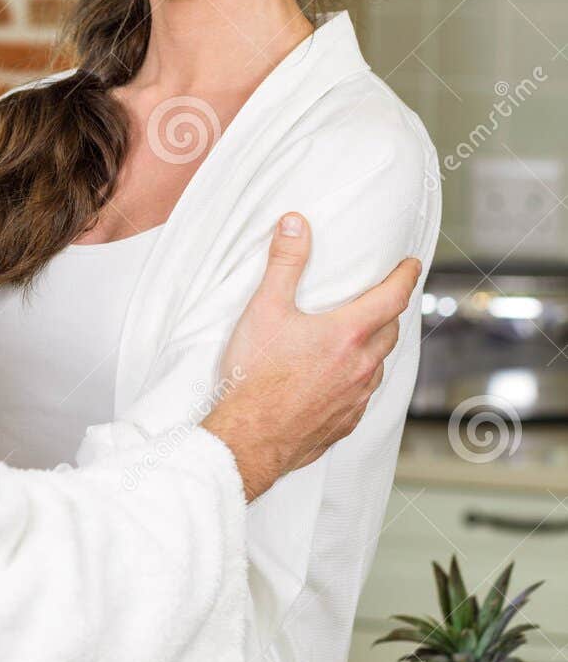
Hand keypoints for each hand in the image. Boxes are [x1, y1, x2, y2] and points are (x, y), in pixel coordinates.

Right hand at [204, 212, 420, 499]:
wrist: (250, 437)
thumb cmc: (255, 376)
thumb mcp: (265, 309)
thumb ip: (284, 263)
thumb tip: (295, 224)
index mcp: (348, 333)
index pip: (393, 297)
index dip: (405, 277)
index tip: (412, 265)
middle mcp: (361, 366)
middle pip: (390, 330)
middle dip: (390, 311)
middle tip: (384, 299)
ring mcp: (356, 398)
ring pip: (379, 365)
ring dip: (376, 346)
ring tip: (362, 337)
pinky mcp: (345, 423)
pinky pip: (363, 395)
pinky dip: (360, 379)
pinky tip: (343, 379)